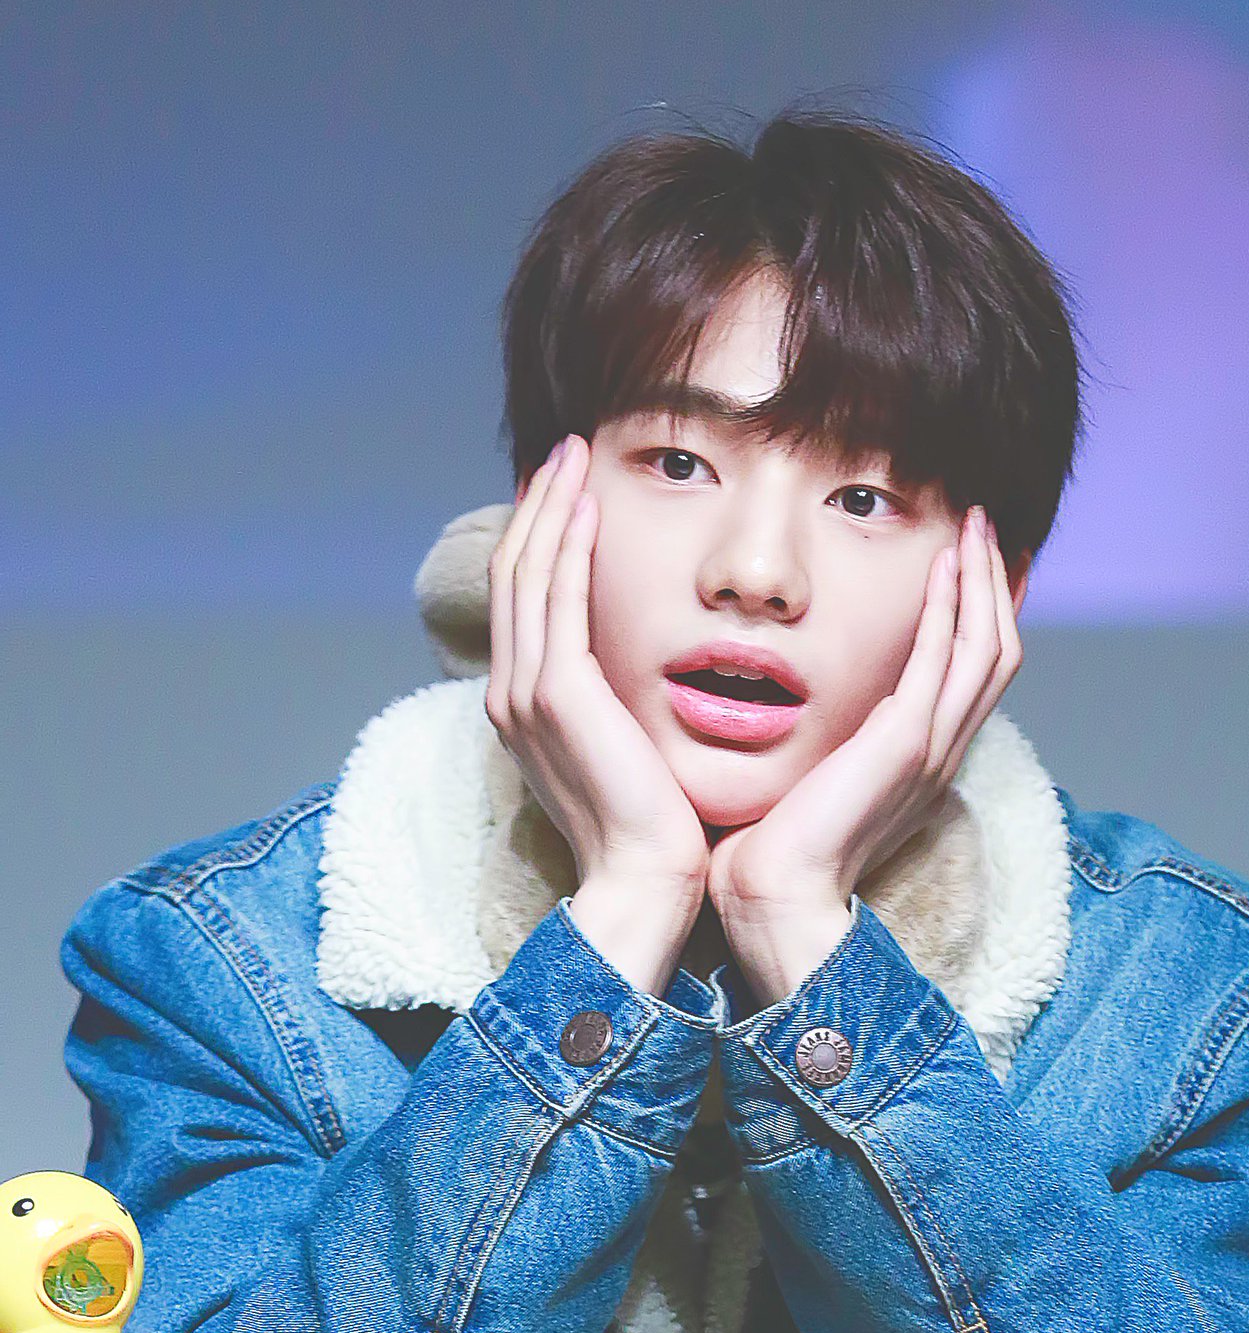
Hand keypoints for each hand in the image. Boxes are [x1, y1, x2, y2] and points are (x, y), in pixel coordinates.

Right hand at [486, 434, 710, 990]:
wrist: (643, 881)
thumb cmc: (652, 826)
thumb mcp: (628, 750)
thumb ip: (620, 703)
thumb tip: (644, 670)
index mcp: (525, 708)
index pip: (525, 601)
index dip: (540, 538)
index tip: (568, 490)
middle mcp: (512, 695)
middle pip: (515, 575)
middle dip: (538, 505)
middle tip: (566, 451)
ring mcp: (527, 695)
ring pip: (528, 576)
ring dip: (549, 509)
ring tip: (575, 457)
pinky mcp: (558, 697)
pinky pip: (557, 602)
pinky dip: (567, 549)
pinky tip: (588, 507)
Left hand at [707, 506, 1023, 1005]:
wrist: (773, 899)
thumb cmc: (769, 850)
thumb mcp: (804, 781)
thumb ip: (813, 744)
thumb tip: (779, 711)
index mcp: (919, 764)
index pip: (971, 676)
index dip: (977, 616)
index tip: (965, 563)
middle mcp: (939, 754)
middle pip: (996, 653)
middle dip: (993, 584)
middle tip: (982, 526)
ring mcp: (931, 750)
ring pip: (987, 649)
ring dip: (983, 581)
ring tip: (974, 525)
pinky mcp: (907, 746)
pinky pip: (944, 661)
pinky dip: (950, 609)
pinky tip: (944, 565)